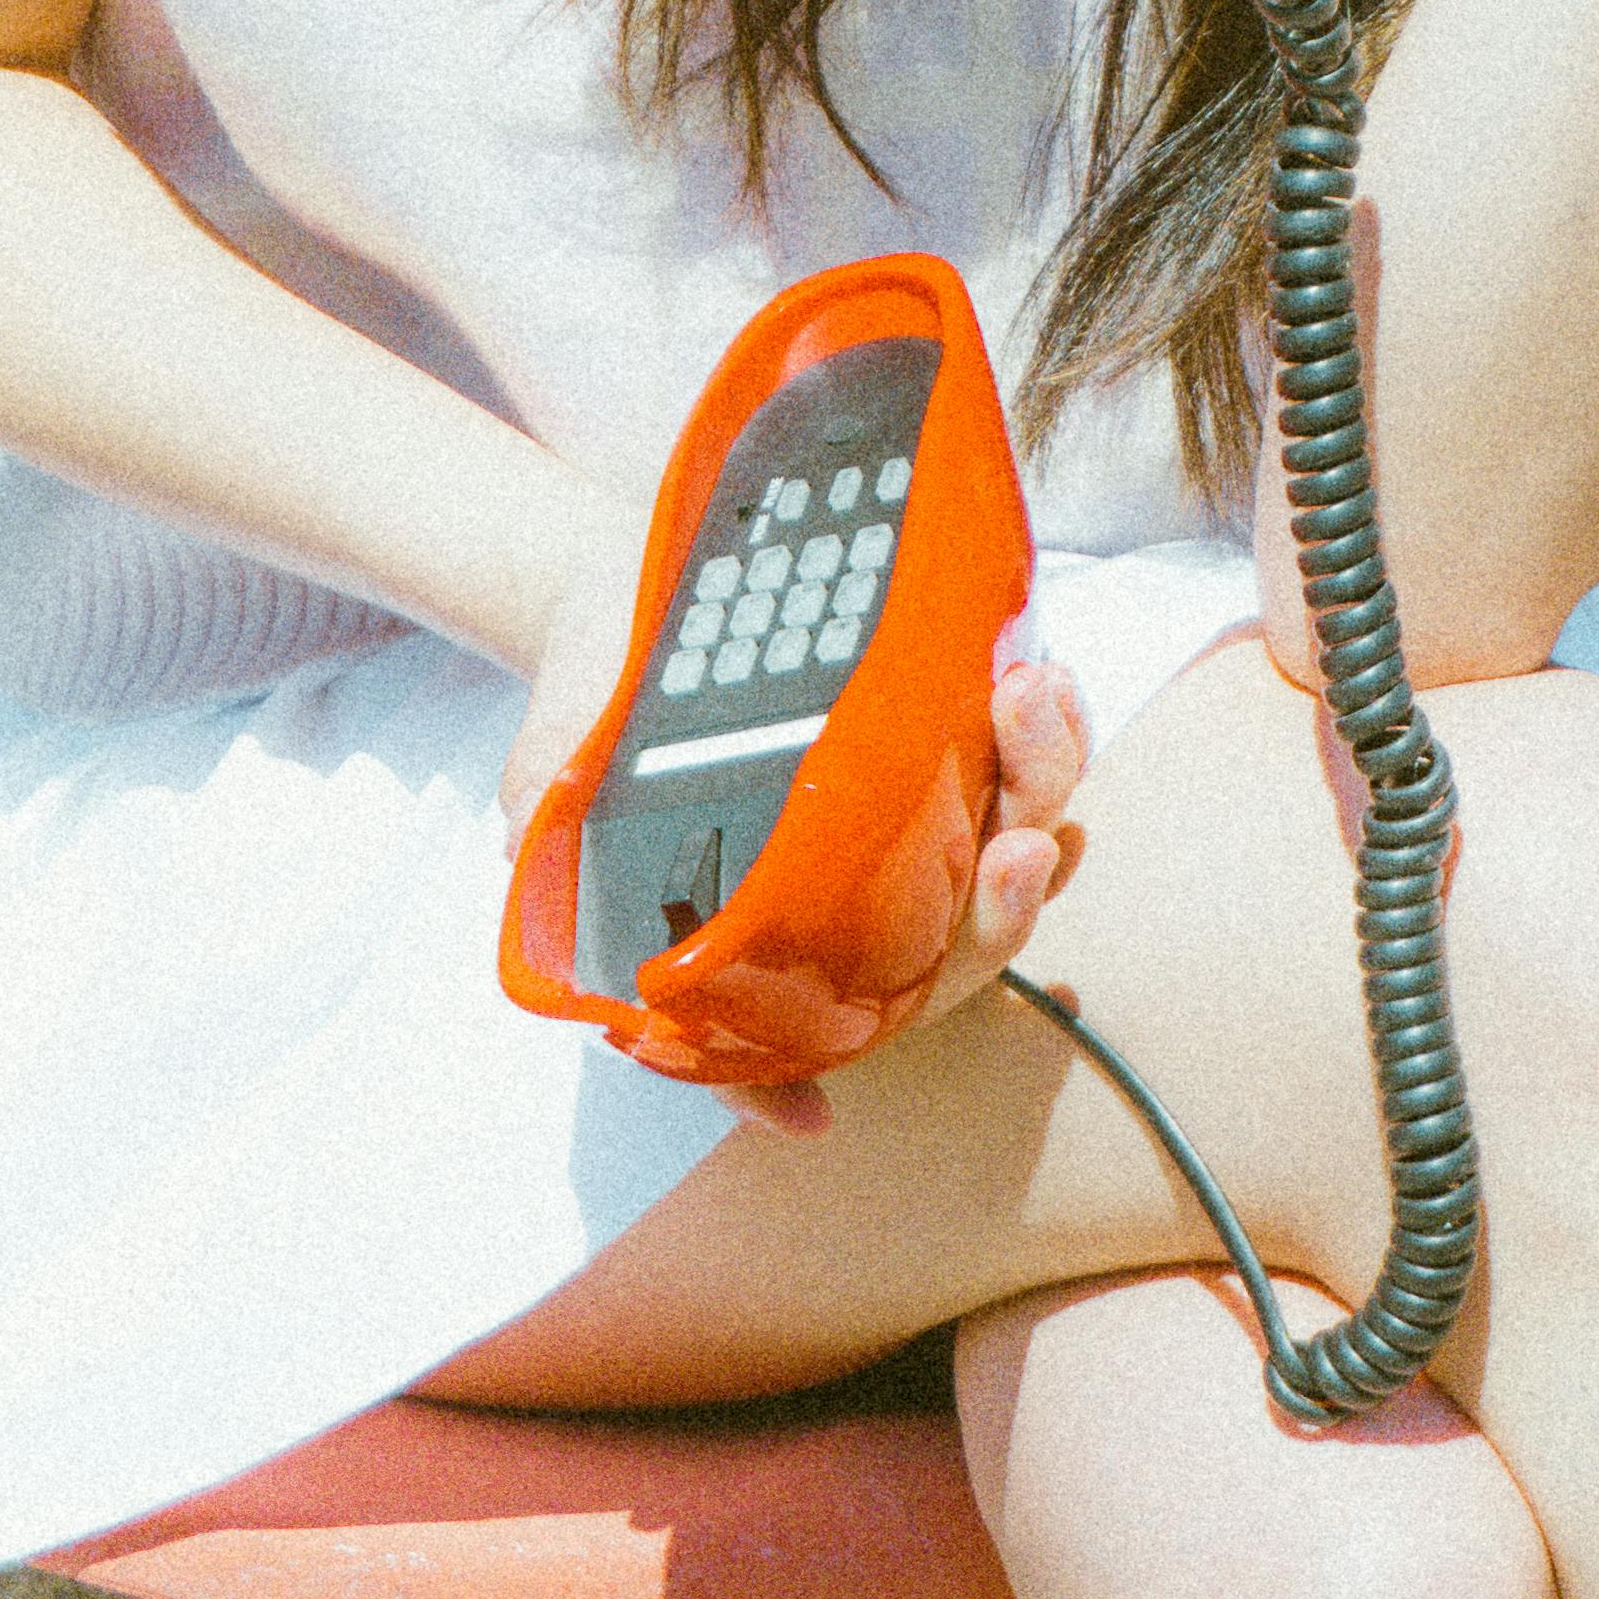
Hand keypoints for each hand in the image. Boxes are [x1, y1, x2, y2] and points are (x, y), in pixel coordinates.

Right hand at [497, 515, 1091, 1137]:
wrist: (603, 587)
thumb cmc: (584, 721)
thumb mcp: (553, 814)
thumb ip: (570, 903)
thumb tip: (623, 1011)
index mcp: (795, 923)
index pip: (882, 998)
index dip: (925, 993)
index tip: (945, 974)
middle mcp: (872, 870)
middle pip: (973, 923)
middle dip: (1010, 897)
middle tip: (1026, 845)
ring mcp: (916, 782)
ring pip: (1017, 819)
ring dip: (1045, 777)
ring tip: (1032, 705)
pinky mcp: (938, 692)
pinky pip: (1017, 729)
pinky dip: (1044, 717)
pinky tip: (1040, 679)